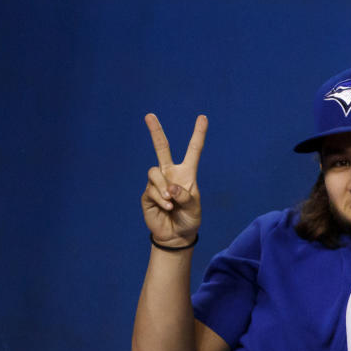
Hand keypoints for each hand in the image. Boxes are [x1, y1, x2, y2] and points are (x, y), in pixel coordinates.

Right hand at [141, 114, 206, 246]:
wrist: (176, 235)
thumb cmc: (189, 220)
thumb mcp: (195, 209)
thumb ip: (186, 197)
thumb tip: (170, 187)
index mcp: (187, 174)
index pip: (193, 150)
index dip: (198, 134)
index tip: (203, 117)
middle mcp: (170, 174)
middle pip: (162, 148)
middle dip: (155, 131)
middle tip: (149, 115)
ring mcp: (157, 183)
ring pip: (154, 173)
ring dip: (163, 188)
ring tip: (172, 203)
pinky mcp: (147, 193)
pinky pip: (151, 189)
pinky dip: (161, 199)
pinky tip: (167, 207)